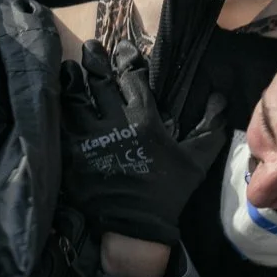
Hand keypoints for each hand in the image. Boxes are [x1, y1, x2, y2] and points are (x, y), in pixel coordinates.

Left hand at [58, 40, 226, 246]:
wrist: (137, 228)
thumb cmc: (168, 192)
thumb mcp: (196, 160)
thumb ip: (210, 127)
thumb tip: (220, 96)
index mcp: (144, 120)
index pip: (131, 78)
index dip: (125, 59)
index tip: (121, 49)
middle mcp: (114, 124)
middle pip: (98, 82)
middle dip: (94, 61)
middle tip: (91, 49)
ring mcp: (89, 140)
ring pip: (74, 100)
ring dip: (72, 81)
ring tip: (69, 69)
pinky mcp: (72, 157)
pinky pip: (61, 126)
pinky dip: (59, 111)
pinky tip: (57, 101)